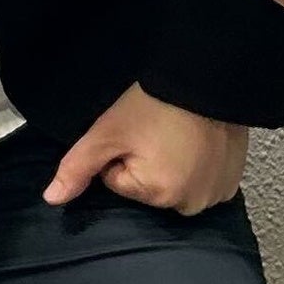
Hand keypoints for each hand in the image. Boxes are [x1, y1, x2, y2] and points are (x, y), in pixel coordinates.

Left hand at [43, 84, 249, 215]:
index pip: (119, 182)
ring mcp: (215, 196)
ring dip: (174, 167)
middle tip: (157, 133)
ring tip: (178, 137)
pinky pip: (203, 184)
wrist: (208, 78)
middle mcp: (190, 205)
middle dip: (148, 163)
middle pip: (149, 189)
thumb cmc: (156, 103)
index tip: (136, 132)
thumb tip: (51, 199)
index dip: (121, 153)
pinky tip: (197, 144)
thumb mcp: (107, 132)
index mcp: (158, 196)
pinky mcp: (232, 184)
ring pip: (175, 187)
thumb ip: (77, 167)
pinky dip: (198, 168)